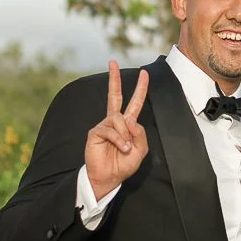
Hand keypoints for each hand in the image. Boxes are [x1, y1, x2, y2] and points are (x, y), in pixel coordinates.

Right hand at [84, 61, 149, 198]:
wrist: (109, 178)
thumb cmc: (123, 165)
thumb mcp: (140, 150)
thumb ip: (140, 134)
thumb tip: (130, 119)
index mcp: (127, 124)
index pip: (134, 103)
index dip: (140, 88)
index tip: (144, 73)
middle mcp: (115, 121)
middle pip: (115, 96)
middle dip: (114, 79)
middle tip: (112, 62)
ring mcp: (104, 125)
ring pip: (119, 119)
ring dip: (125, 135)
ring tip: (125, 149)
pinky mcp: (95, 132)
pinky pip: (110, 130)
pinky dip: (119, 140)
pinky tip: (120, 148)